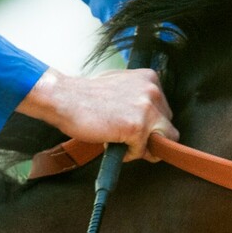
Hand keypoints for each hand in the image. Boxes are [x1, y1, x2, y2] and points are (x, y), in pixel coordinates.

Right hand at [18, 67, 178, 160]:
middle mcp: (153, 91)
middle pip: (168, 127)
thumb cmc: (86, 95)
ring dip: (142, 146)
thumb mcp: (121, 86)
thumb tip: (153, 120)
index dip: (151, 124)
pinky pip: (142, 151)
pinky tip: (111, 142)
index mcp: (150, 78)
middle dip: (150, 136)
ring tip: (120, 140)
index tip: (135, 128)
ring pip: (162, 141)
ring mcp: (147, 109)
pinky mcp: (137, 127)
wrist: (63, 98)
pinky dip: (128, 153)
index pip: (165, 110)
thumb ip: (139, 98)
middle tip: (126, 137)